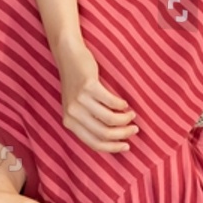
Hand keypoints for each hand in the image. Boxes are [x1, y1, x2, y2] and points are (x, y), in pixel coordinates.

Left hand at [55, 39, 137, 153]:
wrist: (67, 55)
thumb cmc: (76, 82)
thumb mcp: (77, 107)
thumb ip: (88, 122)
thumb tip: (112, 138)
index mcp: (69, 122)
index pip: (93, 143)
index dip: (112, 147)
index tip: (126, 146)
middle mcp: (72, 113)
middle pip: (104, 133)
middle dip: (123, 134)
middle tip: (134, 129)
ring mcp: (80, 100)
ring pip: (110, 119)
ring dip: (125, 119)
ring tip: (132, 115)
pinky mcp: (88, 86)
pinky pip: (111, 102)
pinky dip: (121, 105)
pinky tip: (125, 103)